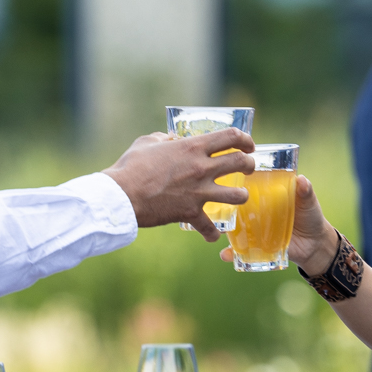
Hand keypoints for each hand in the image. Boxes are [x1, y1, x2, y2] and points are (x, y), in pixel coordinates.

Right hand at [102, 130, 254, 238]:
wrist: (121, 196)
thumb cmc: (130, 167)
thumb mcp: (146, 143)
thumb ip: (161, 139)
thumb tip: (167, 139)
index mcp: (192, 147)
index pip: (230, 136)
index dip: (245, 139)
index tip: (248, 144)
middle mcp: (201, 168)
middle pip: (241, 162)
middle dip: (250, 164)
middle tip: (248, 167)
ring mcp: (199, 192)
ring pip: (238, 195)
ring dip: (242, 196)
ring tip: (239, 196)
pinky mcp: (191, 213)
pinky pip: (210, 228)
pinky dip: (212, 233)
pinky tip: (212, 235)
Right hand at [218, 175, 335, 270]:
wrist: (316, 245)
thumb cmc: (311, 218)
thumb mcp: (309, 202)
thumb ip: (305, 191)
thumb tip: (301, 180)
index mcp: (266, 197)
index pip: (248, 188)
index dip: (237, 184)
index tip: (225, 180)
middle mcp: (256, 212)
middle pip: (235, 209)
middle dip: (223, 208)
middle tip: (214, 206)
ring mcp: (254, 230)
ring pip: (233, 229)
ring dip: (223, 230)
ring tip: (216, 230)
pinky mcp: (256, 246)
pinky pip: (240, 250)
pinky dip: (231, 253)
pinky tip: (226, 255)